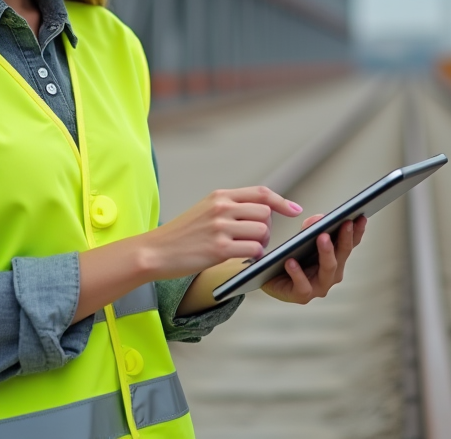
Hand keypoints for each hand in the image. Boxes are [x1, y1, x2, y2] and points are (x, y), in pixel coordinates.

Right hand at [142, 186, 302, 278]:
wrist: (156, 251)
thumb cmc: (183, 234)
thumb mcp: (205, 210)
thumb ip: (230, 207)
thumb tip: (263, 212)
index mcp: (220, 195)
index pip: (261, 193)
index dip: (282, 201)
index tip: (295, 209)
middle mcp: (222, 207)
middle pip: (265, 214)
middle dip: (267, 228)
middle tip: (256, 240)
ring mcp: (220, 227)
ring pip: (262, 232)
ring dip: (261, 244)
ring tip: (247, 249)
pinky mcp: (219, 248)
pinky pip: (253, 250)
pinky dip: (254, 256)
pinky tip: (243, 258)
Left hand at [260, 214, 366, 303]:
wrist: (269, 279)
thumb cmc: (291, 258)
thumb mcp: (301, 239)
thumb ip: (310, 228)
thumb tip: (318, 219)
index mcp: (335, 259)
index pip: (350, 244)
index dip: (357, 231)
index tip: (360, 217)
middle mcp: (332, 274)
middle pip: (342, 254)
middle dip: (345, 237)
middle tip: (345, 223)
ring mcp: (319, 286)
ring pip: (328, 269)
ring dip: (326, 252)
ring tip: (321, 237)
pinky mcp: (302, 295)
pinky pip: (303, 285)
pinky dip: (297, 273)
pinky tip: (290, 261)